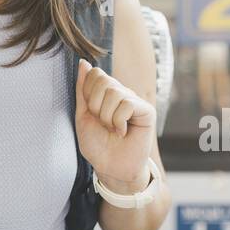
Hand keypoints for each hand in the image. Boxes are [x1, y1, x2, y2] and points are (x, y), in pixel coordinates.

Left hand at [74, 58, 155, 187]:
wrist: (110, 167)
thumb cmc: (97, 144)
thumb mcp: (83, 115)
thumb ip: (83, 89)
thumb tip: (83, 62)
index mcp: (105, 92)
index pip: (94, 74)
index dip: (87, 94)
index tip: (91, 114)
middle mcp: (121, 93)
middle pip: (102, 80)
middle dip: (95, 106)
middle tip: (102, 123)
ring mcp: (134, 101)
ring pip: (114, 92)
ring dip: (107, 116)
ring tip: (112, 129)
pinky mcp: (146, 111)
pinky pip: (127, 104)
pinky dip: (119, 121)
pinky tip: (123, 132)